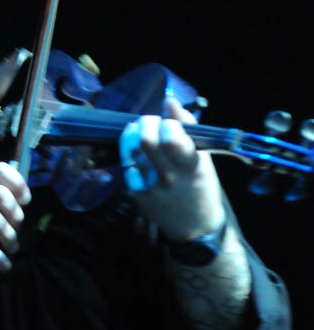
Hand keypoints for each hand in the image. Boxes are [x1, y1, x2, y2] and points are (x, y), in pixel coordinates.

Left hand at [119, 95, 225, 240]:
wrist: (194, 227)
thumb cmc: (200, 187)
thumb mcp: (202, 159)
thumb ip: (186, 130)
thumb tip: (169, 102)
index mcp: (191, 166)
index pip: (170, 136)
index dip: (166, 122)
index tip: (169, 123)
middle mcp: (169, 177)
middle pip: (146, 141)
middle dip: (145, 123)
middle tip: (149, 122)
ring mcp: (150, 187)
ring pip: (132, 152)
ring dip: (134, 136)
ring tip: (140, 133)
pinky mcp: (137, 195)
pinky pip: (128, 167)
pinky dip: (132, 157)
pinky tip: (139, 157)